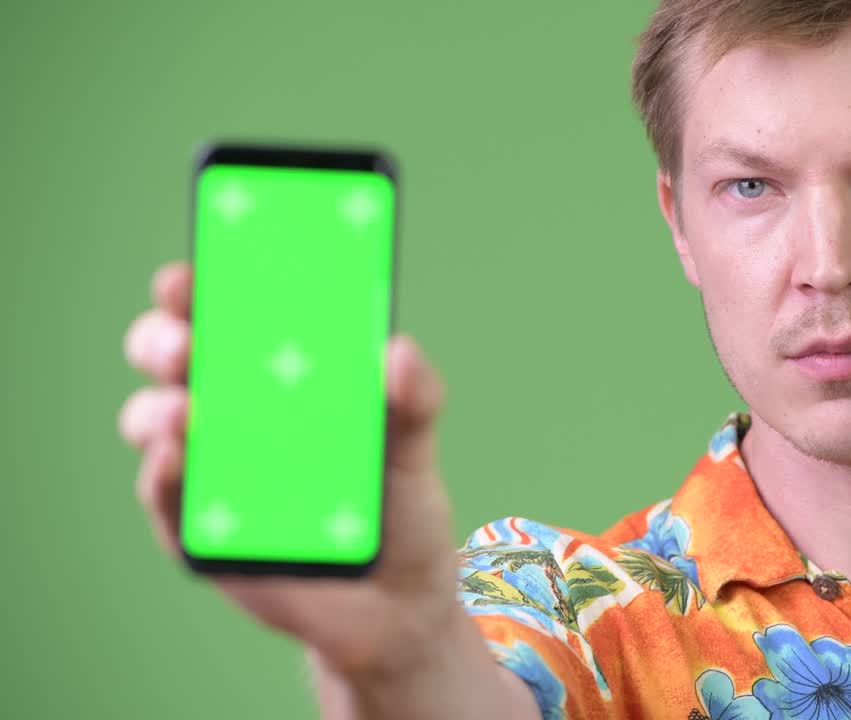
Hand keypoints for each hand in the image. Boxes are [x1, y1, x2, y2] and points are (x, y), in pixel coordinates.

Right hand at [118, 260, 459, 679]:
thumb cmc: (397, 504)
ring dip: (157, 407)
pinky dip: (163, 475)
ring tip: (188, 410)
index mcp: (275, 374)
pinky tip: (177, 458)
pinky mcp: (197, 530)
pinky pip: (163, 498)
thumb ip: (414, 398)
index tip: (190, 271)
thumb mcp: (414, 444)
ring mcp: (208, 469)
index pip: (222, 313)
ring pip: (153, 421)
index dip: (196, 286)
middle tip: (187, 339)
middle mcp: (230, 412)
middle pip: (171, 357)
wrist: (397, 601)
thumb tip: (399, 349)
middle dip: (164, 338)